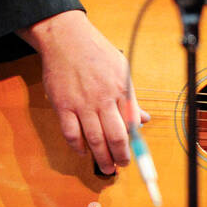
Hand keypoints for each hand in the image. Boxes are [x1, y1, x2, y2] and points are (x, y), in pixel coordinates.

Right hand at [18, 10, 149, 174]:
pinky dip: (77, 147)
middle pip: (115, 136)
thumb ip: (131, 97)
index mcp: (121, 90)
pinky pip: (70, 133)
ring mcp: (82, 103)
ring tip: (107, 168)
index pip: (132, 123)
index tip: (136, 154)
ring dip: (102, 158)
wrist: (66, 38)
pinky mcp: (62, 105)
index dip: (135, 143)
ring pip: (94, 139)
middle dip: (121, 156)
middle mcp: (103, 99)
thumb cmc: (96, 52)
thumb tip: (143, 119)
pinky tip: (83, 152)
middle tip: (122, 166)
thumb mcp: (122, 69)